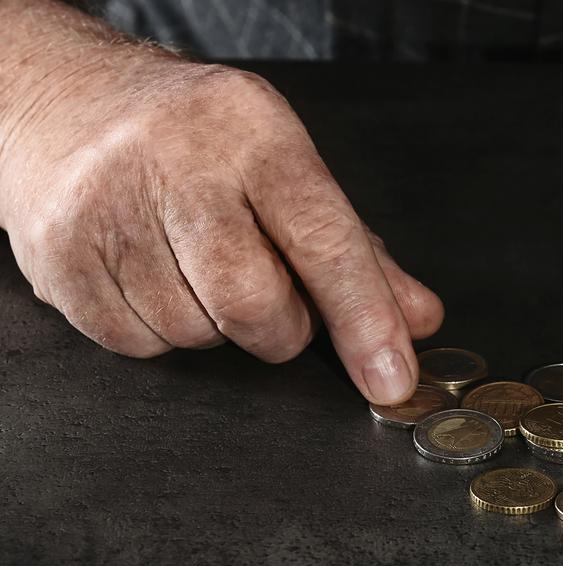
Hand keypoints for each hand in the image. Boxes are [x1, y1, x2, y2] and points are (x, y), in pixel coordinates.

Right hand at [0, 9, 440, 404]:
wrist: (65, 101)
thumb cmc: (197, 139)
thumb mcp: (286, 167)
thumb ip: (357, 252)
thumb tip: (416, 321)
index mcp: (252, 131)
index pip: (323, 239)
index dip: (364, 318)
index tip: (391, 379)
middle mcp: (175, 160)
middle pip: (253, 303)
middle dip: (280, 327)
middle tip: (271, 294)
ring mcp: (105, 208)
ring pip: (195, 333)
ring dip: (217, 326)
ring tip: (198, 266)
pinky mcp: (58, 257)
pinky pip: (139, 344)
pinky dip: (162, 331)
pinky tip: (155, 276)